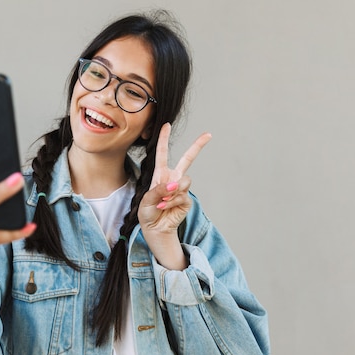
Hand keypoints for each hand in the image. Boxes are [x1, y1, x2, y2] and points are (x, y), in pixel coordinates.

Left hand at [137, 123, 210, 269]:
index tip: (166, 125)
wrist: (155, 229)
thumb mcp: (146, 200)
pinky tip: (165, 207)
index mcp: (160, 174)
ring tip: (162, 202)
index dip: (164, 139)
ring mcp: (180, 189)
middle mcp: (172, 178)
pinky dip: (172, 202)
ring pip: (185, 181)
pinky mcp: (186, 200)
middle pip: (187, 159)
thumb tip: (173, 185)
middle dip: (198, 146)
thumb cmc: (148, 213)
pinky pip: (182, 196)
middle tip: (208, 134)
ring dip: (172, 191)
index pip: (162, 154)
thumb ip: (158, 190)